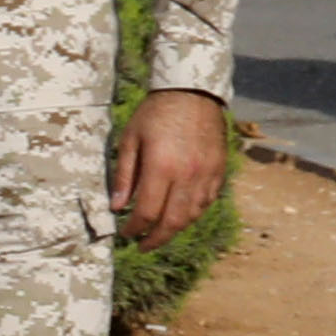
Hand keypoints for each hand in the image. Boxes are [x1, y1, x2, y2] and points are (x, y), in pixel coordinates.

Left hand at [112, 89, 228, 244]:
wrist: (192, 91)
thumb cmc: (155, 113)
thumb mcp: (130, 140)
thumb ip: (124, 176)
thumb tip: (116, 207)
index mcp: (161, 168)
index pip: (146, 212)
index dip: (134, 229)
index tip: (125, 233)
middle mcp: (187, 175)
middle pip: (172, 222)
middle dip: (155, 239)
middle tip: (143, 245)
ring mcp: (206, 174)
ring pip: (192, 215)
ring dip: (175, 228)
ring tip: (160, 232)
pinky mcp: (219, 170)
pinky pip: (207, 201)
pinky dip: (193, 213)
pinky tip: (180, 214)